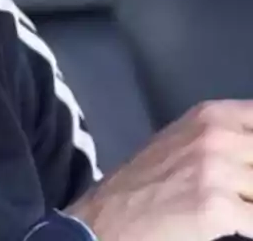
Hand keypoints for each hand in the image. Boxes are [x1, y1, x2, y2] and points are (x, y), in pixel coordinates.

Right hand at [64, 99, 252, 240]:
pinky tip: (231, 226)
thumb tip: (252, 151)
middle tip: (240, 190)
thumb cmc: (144, 184)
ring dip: (250, 203)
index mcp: (210, 115)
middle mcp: (215, 136)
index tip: (247, 164)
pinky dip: (248, 228)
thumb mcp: (182, 143)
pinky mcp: (216, 207)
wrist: (106, 219)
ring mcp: (216, 170)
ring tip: (232, 209)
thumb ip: (225, 138)